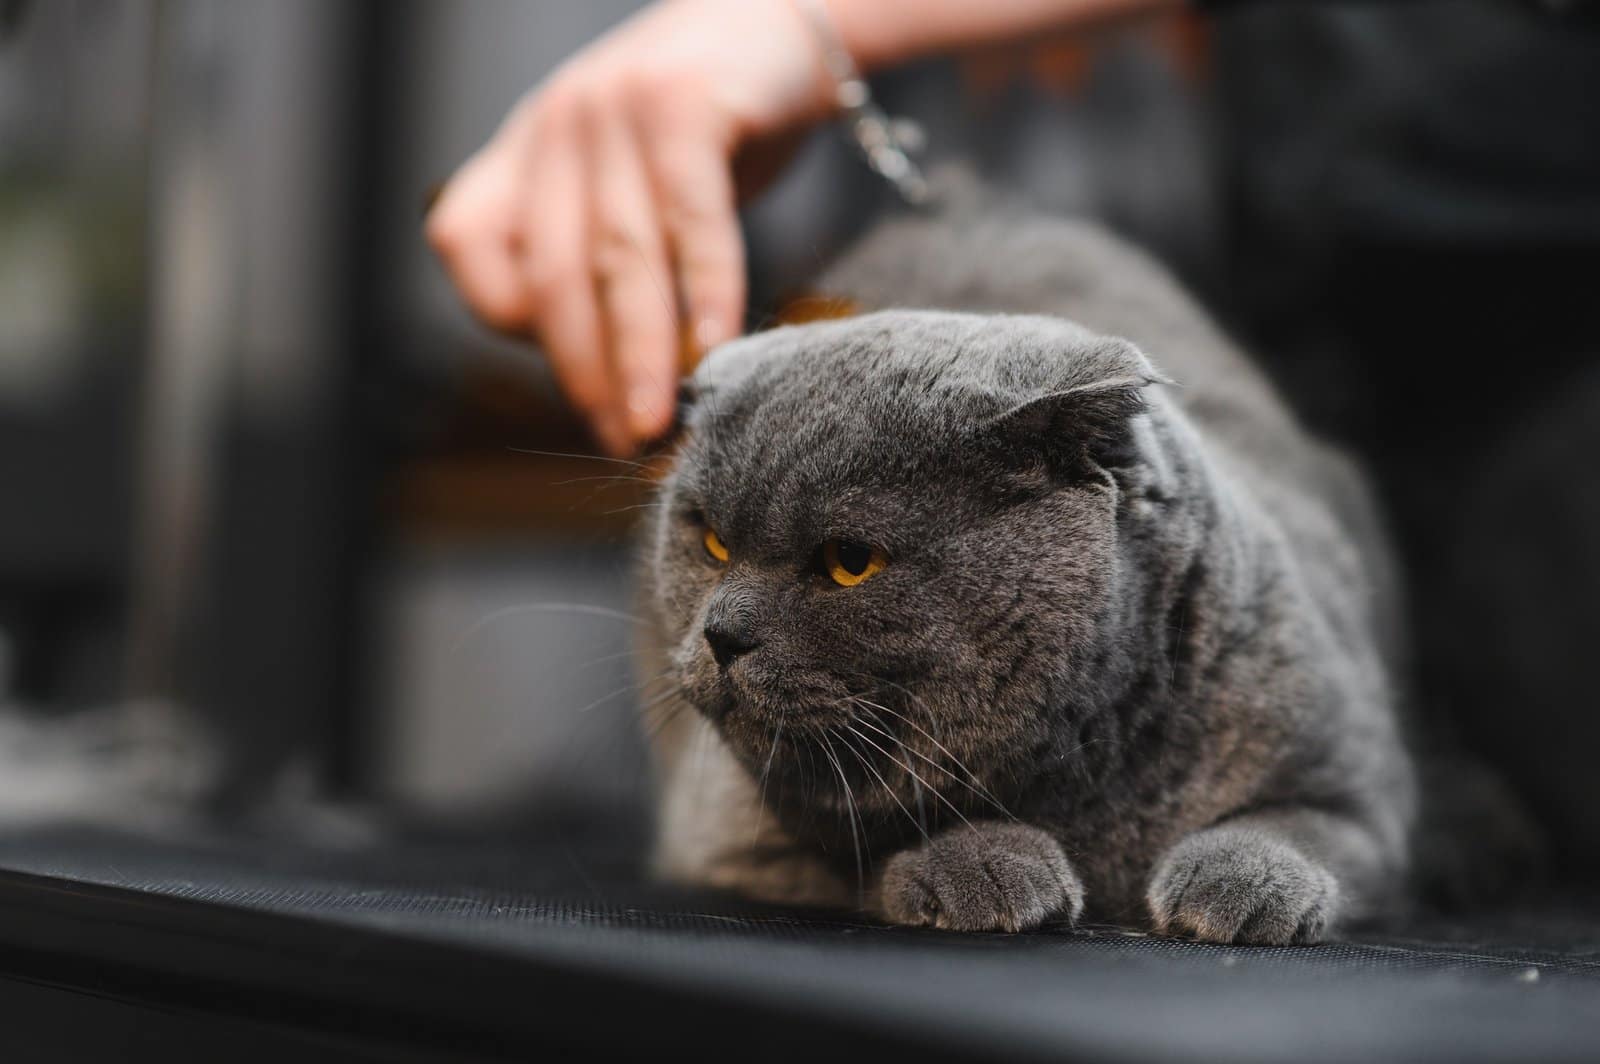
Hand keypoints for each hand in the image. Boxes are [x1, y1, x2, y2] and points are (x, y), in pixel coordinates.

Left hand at [426, 0, 833, 454]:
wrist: (779, 18)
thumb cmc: (706, 128)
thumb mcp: (626, 184)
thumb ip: (598, 256)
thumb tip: (611, 381)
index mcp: (525, 151)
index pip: (471, 247)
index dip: (513, 324)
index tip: (583, 380)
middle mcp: (555, 126)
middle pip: (553, 273)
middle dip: (584, 372)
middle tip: (621, 442)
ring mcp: (614, 109)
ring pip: (617, 258)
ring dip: (637, 353)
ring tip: (654, 423)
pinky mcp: (684, 104)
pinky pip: (689, 218)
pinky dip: (703, 289)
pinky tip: (716, 346)